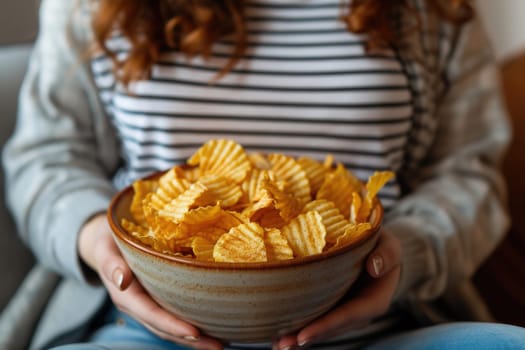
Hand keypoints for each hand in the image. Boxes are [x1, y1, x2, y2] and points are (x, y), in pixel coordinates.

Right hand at [78, 213, 223, 349]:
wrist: (103, 240)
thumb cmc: (108, 240)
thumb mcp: (106, 247)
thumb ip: (111, 264)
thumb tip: (122, 280)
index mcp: (125, 294)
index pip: (150, 313)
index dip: (172, 324)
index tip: (194, 332)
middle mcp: (136, 304)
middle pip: (163, 327)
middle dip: (189, 339)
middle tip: (217, 345)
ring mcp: (145, 304)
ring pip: (169, 327)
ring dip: (193, 338)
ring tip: (220, 343)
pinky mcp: (155, 299)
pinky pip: (172, 315)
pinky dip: (190, 324)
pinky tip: (211, 326)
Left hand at [273, 229, 401, 349]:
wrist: (379, 252)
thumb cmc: (383, 247)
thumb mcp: (390, 246)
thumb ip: (386, 255)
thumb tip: (373, 267)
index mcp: (374, 301)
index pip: (348, 316)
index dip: (326, 325)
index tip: (304, 334)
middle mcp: (358, 313)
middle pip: (331, 328)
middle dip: (307, 336)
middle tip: (283, 343)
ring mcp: (344, 312)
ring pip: (322, 328)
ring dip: (299, 337)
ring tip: (277, 344)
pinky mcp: (333, 307)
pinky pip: (316, 319)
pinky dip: (299, 327)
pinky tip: (278, 334)